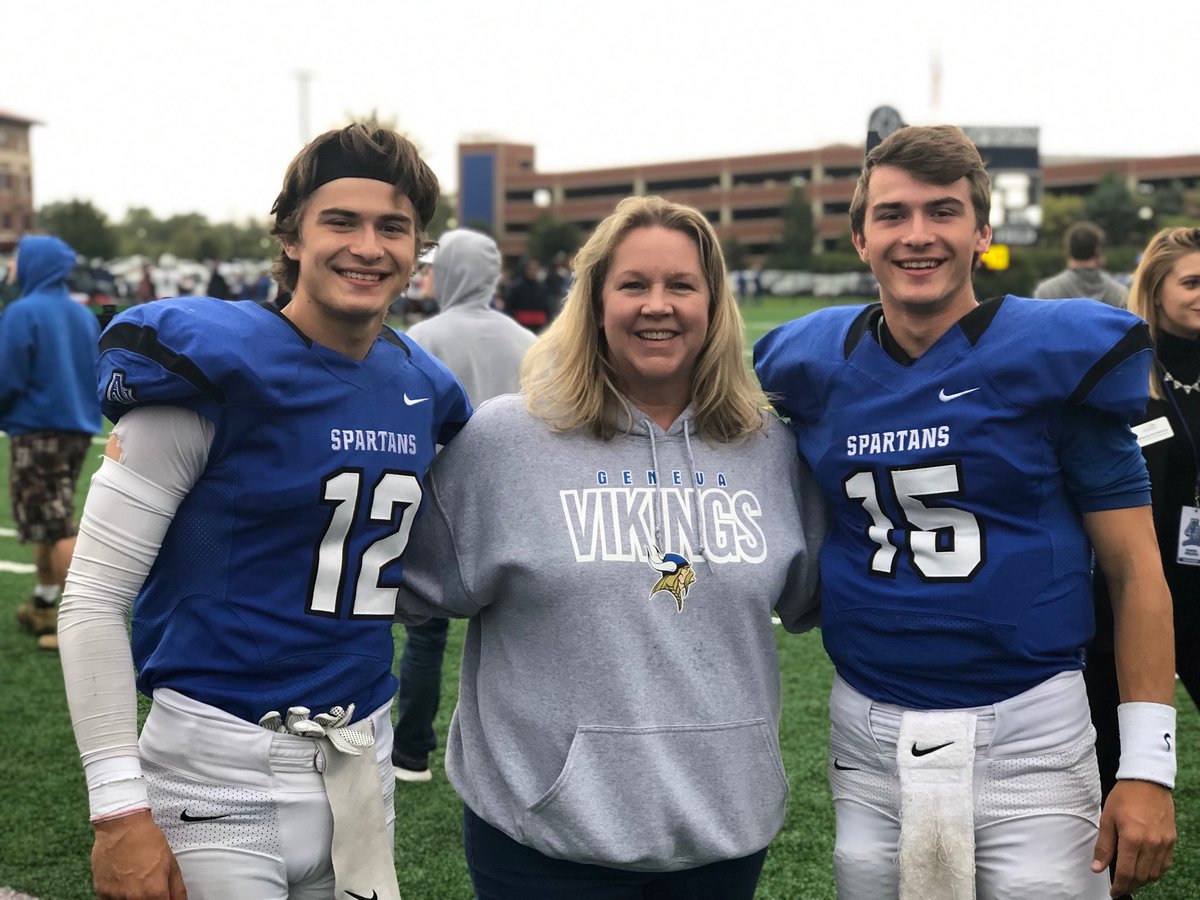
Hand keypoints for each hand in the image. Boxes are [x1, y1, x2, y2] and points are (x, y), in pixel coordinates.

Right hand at [92, 809, 187, 898]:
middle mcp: (133, 899)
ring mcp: (115, 898)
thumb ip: (177, 890)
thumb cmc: (147, 841)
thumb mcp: (171, 864)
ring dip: (133, 899)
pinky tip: (124, 883)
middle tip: (149, 888)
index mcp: (154, 892)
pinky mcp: (101, 894)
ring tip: (136, 883)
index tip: (163, 897)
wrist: (122, 827)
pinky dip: (119, 898)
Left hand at [1093, 780, 1174, 896]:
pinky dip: (1155, 872)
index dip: (1119, 886)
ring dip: (1142, 881)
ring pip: (1154, 874)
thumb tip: (1097, 868)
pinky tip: (1145, 870)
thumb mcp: (1107, 819)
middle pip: (1141, 877)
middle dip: (1130, 886)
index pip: (1126, 873)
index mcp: (1132, 839)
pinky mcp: (1171, 840)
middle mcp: (1151, 844)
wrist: (1147, 782)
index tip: (1113, 893)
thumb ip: (1103, 846)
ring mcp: (1163, 843)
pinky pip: (1165, 865)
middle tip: (1120, 888)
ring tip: (1130, 881)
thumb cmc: (1124, 797)